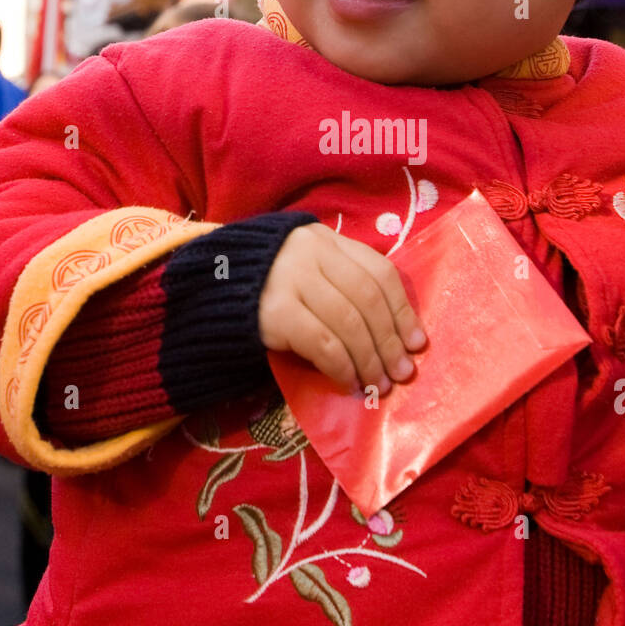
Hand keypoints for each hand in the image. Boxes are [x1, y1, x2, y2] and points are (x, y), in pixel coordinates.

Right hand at [258, 223, 425, 396]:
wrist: (208, 291)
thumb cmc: (268, 287)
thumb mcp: (309, 272)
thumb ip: (345, 285)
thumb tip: (398, 335)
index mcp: (328, 240)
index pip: (380, 272)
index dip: (403, 311)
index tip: (417, 343)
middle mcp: (312, 252)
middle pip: (368, 299)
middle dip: (389, 341)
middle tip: (401, 373)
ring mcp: (291, 279)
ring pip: (349, 322)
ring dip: (369, 359)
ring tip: (377, 385)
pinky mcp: (275, 310)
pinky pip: (322, 342)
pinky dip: (341, 366)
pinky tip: (347, 382)